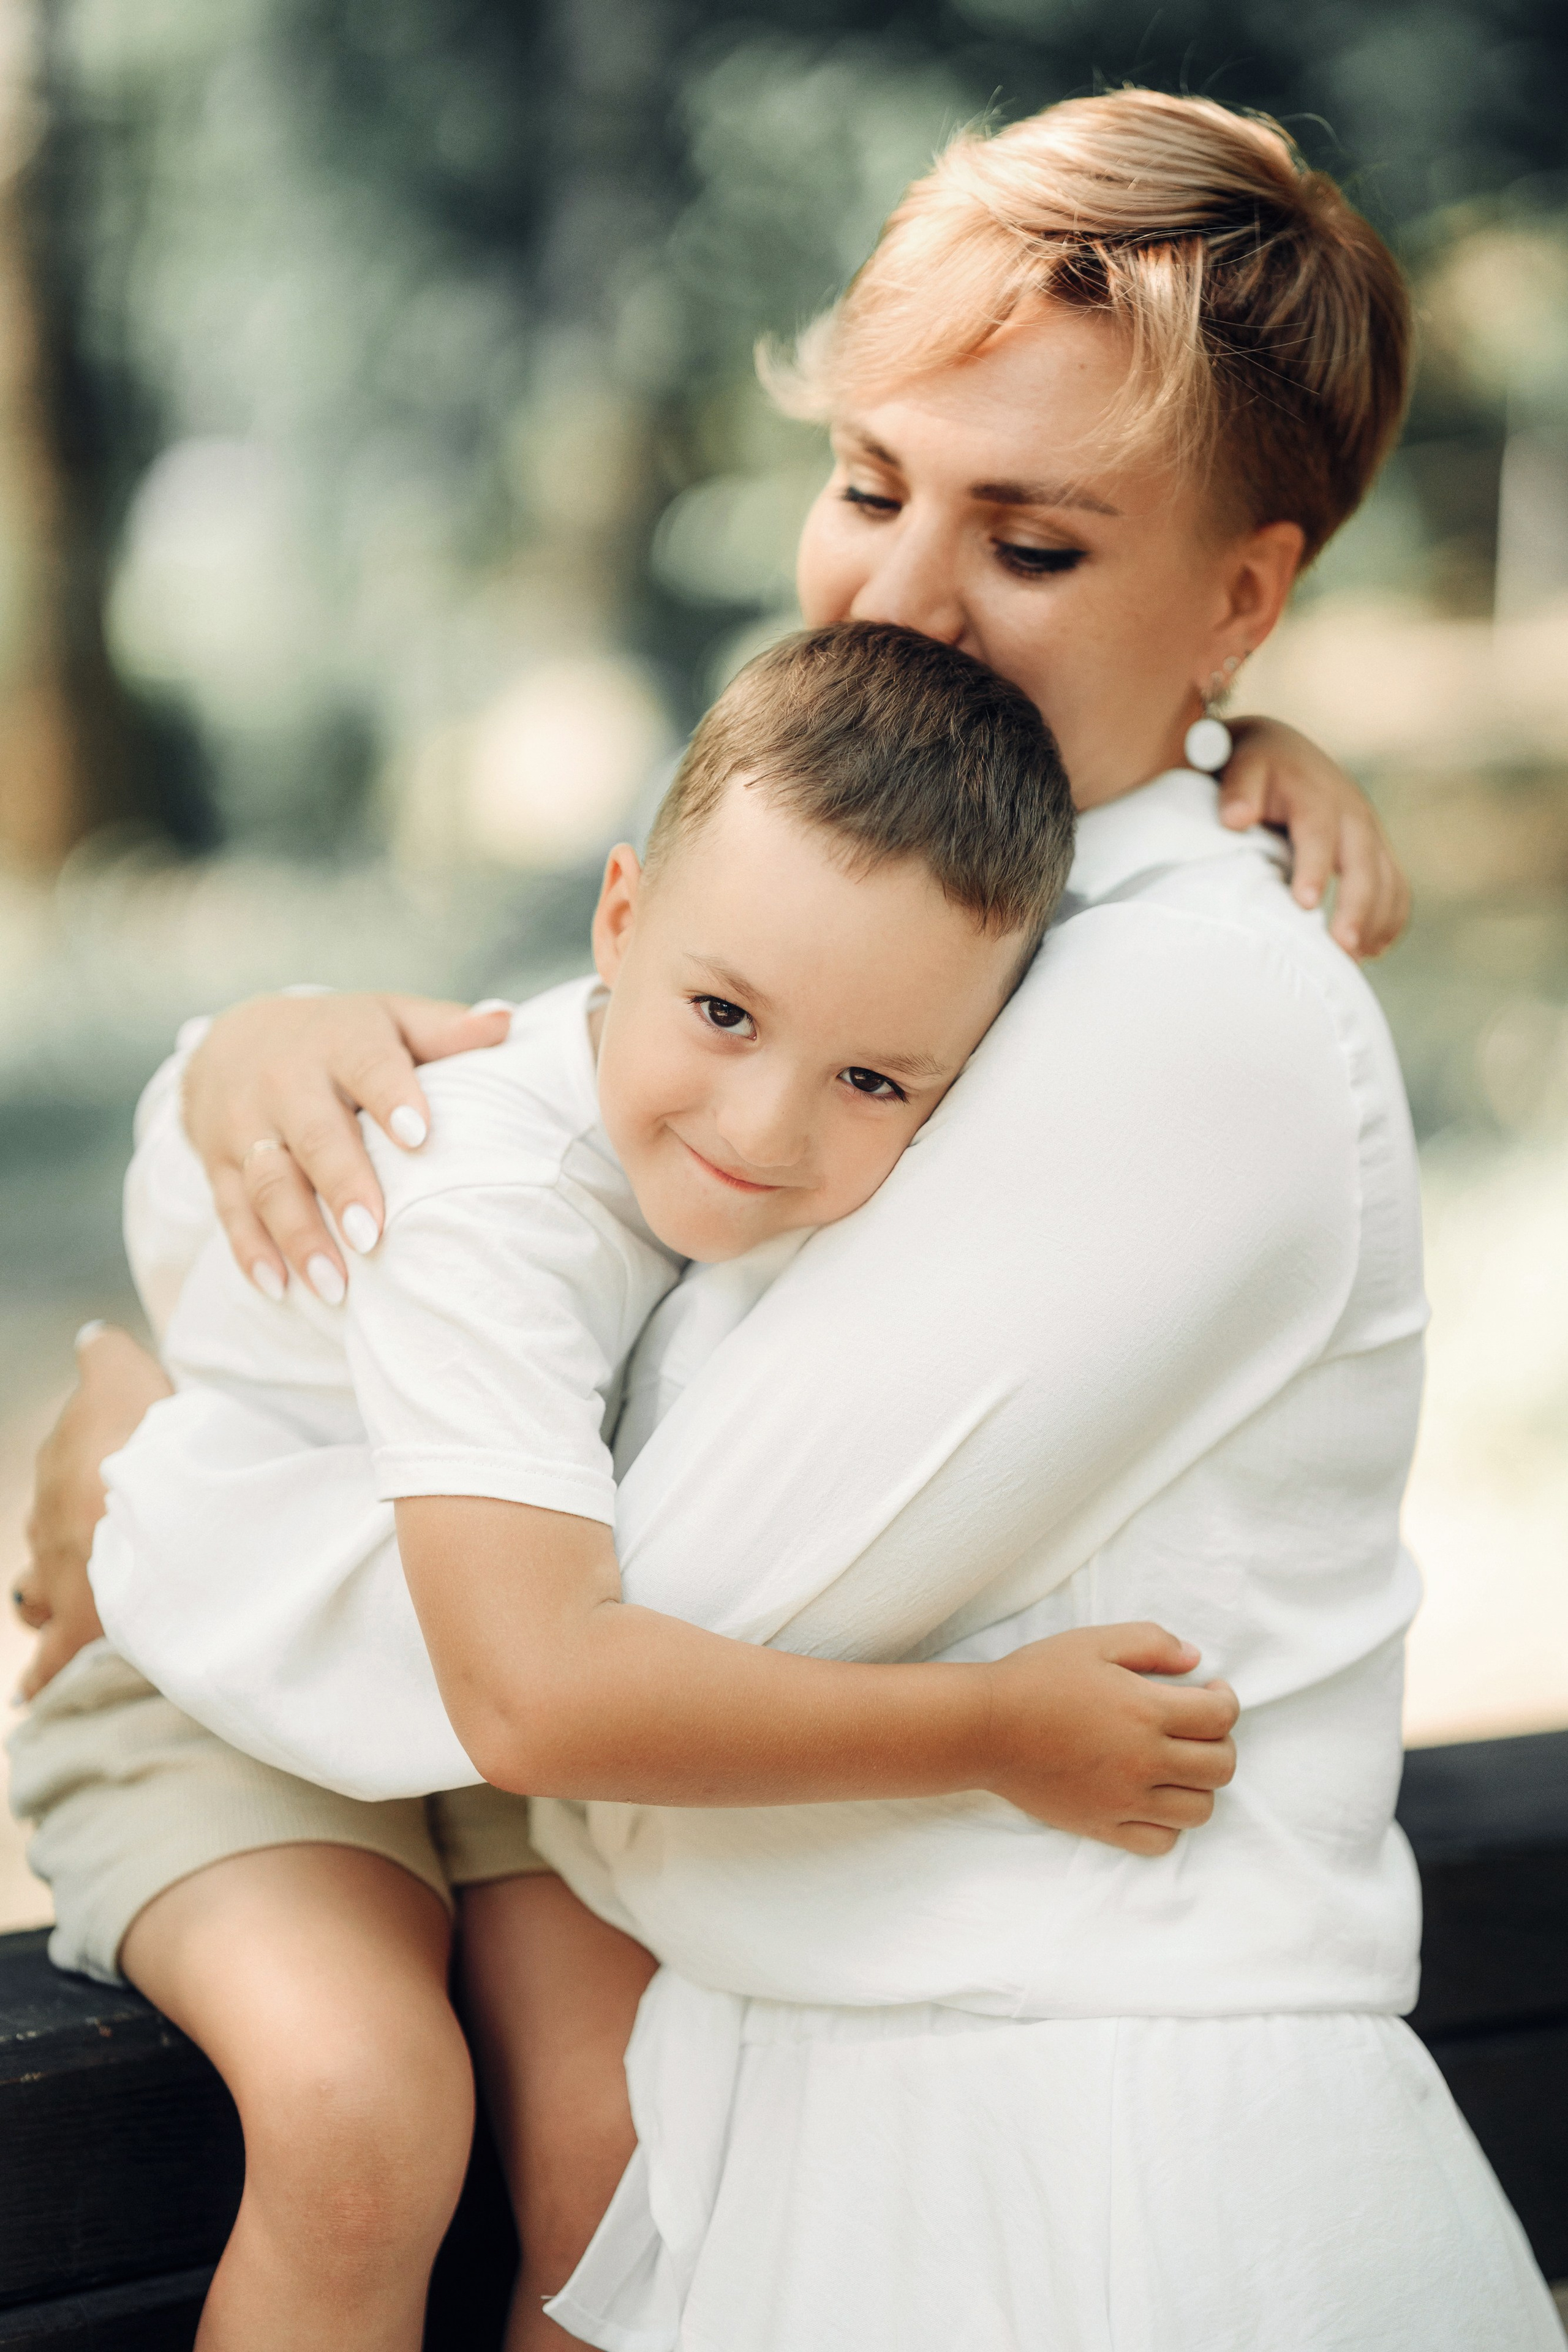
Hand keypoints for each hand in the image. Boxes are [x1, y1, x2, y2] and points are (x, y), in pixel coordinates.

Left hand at [15, 1325, 173, 1698]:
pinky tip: (39, 1688)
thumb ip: (106, 1355)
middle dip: (68, 1542)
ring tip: (63, 1610)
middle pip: (48, 1534)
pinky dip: (46, 1677)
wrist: (158, 1503)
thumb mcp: (124, 1374)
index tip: (110, 1482)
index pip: (65, 1470)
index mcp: (65, 1465)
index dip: (89, 1477)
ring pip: (37, 1593)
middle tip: (99, 1548)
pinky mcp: (79, 1634)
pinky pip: (49, 1666)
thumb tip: (90, 1336)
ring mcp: (61, 1579)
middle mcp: (50, 1522)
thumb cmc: (150, 1435)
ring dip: (49, 1600)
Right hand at [183, 991, 511, 1298]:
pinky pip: (230, 1209)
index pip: (369, 1068)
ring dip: (299, 1235)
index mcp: (341, 1043)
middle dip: (342, 1185)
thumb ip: (443, 1029)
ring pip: (269, 1182)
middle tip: (371, 1233)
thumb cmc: (338, 1039)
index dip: (392, 1097)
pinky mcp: (216, 1161)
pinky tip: (278, 1288)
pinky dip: (252, 1251)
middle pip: (315, 1136)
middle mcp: (286, 1081)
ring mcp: (244, 1124)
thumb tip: (504, 1020)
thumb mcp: (389, 1019)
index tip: (418, 1134)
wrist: (233, 1038)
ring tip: (335, 1284)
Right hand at [984, 1622, 1238, 1854]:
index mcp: (1146, 1711)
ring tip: (1178, 1764)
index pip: (1221, 1717)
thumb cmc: (1036, 1678)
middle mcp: (1144, 1761)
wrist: (986, 1728)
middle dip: (1221, 1743)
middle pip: (1221, 1767)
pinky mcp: (1103, 1826)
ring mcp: (1125, 1801)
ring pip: (1199, 1810)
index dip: (1226, 1700)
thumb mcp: (1094, 1642)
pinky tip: (1152, 1796)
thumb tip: (1194, 1659)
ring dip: (1200, 1785)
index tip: (1210, 1690)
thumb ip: (1151, 1642)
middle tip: (1198, 1727)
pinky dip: (1168, 1824)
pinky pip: (1160, 1841)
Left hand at [1217, 718, 1409, 959]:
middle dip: (1357, 906)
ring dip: (1376, 920)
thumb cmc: (1256, 767)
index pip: (1318, 833)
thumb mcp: (1242, 768)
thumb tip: (1234, 818)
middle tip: (1343, 947)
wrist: (1282, 750)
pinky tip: (1373, 950)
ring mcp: (1368, 832)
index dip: (1314, 868)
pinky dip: (1391, 917)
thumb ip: (1238, 790)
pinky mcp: (1375, 848)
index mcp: (1315, 795)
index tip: (1305, 903)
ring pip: (1386, 878)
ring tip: (1356, 961)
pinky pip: (1395, 884)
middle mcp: (1350, 812)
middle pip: (1363, 862)